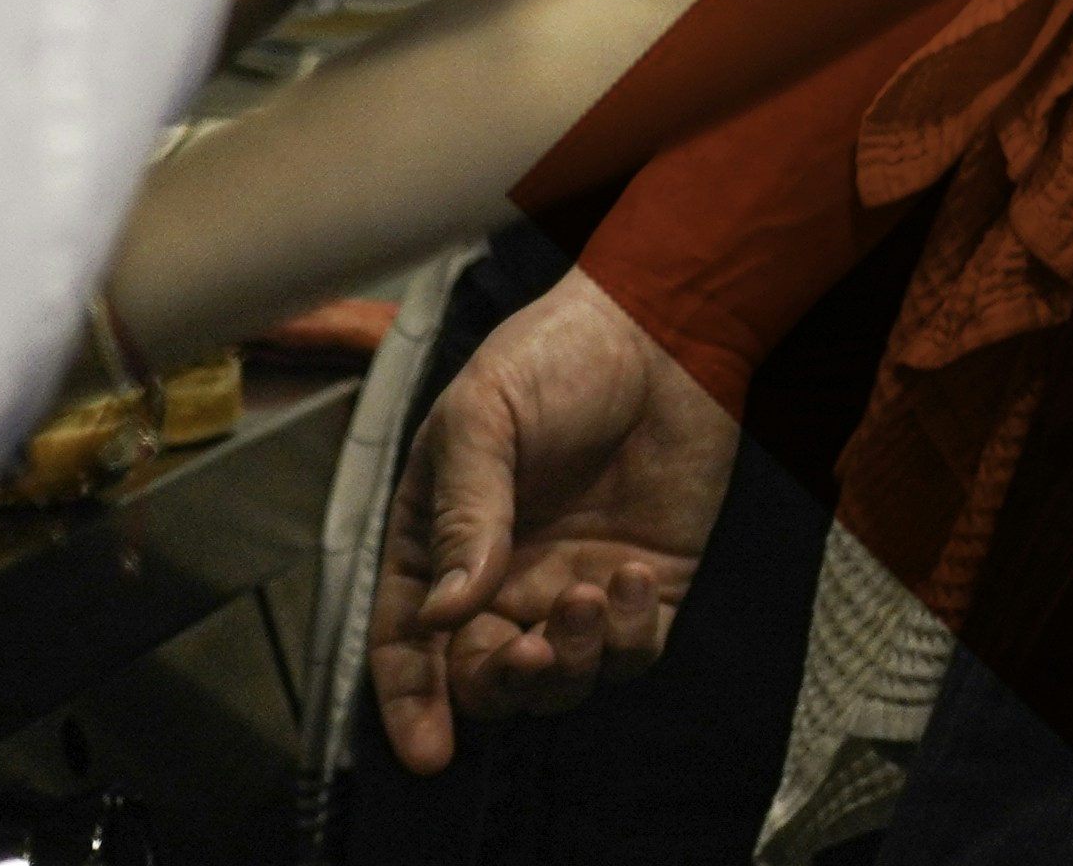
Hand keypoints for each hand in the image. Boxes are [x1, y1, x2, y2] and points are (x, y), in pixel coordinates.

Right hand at [370, 271, 739, 771]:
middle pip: (484, 679)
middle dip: (501, 687)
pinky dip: (629, 638)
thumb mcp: (483, 418)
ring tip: (586, 596)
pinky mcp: (647, 583)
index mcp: (439, 545)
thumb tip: (443, 613)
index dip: (411, 703)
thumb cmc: (554, 357)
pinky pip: (634, 650)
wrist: (662, 324)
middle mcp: (503, 579)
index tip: (428, 749)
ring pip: (561, 680)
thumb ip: (463, 513)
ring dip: (569, 664)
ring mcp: (574, 584)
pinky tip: (629, 576)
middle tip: (526, 654)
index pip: (409, 645)